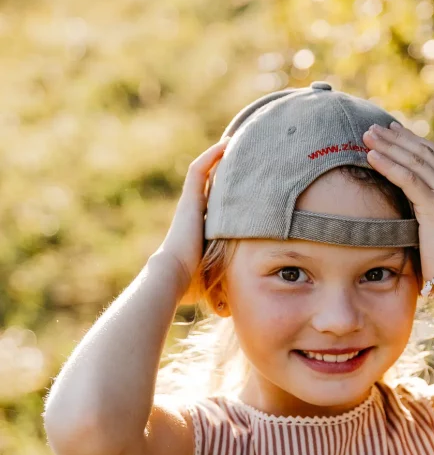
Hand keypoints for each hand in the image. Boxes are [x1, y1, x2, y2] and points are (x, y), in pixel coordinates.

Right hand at [155, 136, 229, 306]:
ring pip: (204, 174)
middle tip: (240, 157)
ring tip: (234, 143)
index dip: (224, 196)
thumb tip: (228, 311)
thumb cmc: (190, 286)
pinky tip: (226, 145)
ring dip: (217, 157)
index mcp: (197, 231)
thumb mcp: (212, 282)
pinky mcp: (189, 201)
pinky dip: (211, 157)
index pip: (212, 208)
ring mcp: (189, 206)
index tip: (240, 188)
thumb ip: (221, 288)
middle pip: (208, 186)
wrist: (172, 278)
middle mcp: (191, 215)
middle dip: (222, 171)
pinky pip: (199, 171)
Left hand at [362, 121, 433, 290]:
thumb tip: (404, 201)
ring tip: (366, 135)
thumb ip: (426, 208)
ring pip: (414, 161)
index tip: (391, 130)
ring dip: (388, 146)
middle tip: (373, 127)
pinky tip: (371, 156)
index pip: (432, 154)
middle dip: (396, 138)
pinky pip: (408, 179)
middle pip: (422, 152)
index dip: (410, 140)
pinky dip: (388, 165)